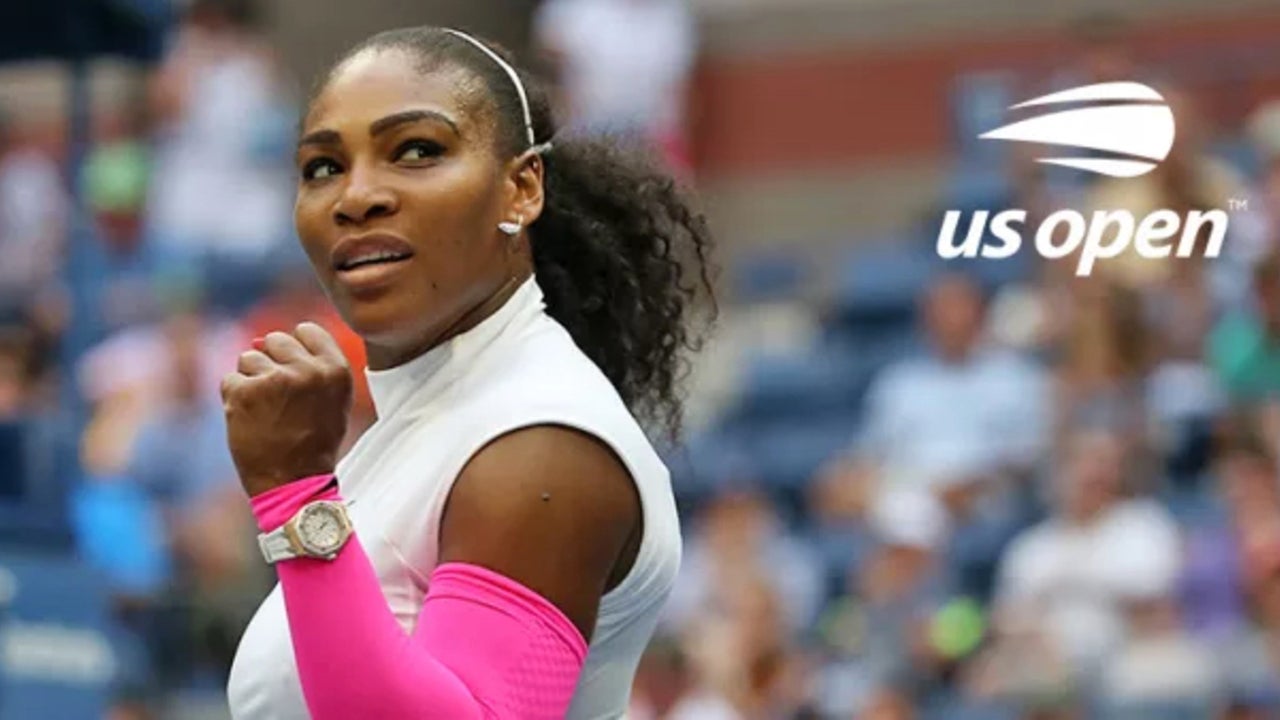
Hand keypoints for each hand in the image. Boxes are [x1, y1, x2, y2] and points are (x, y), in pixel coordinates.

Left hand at [222, 322, 352, 497]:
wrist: (294, 482)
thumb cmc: (313, 442)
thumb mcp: (332, 400)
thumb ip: (311, 366)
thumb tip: (261, 340)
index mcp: (335, 370)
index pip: (307, 331)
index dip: (295, 349)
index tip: (294, 373)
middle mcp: (308, 370)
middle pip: (275, 340)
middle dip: (270, 363)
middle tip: (278, 398)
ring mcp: (275, 379)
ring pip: (248, 358)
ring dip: (251, 381)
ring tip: (265, 412)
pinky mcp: (245, 392)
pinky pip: (230, 380)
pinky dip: (234, 400)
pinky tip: (250, 420)